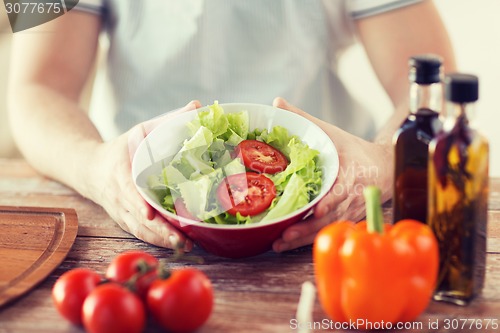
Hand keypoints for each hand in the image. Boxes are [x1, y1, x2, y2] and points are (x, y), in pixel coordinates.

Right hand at [83, 101, 200, 249]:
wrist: (88, 167)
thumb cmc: (121, 148)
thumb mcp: (140, 130)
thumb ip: (168, 120)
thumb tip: (198, 106)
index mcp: (120, 173)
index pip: (129, 191)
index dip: (139, 203)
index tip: (151, 214)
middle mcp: (118, 197)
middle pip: (138, 217)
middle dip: (160, 230)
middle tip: (184, 239)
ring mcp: (120, 211)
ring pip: (140, 230)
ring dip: (161, 241)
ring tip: (185, 246)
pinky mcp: (124, 220)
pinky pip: (139, 233)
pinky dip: (156, 242)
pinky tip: (176, 246)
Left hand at [271, 97, 392, 251]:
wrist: (382, 167)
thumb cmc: (353, 149)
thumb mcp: (331, 132)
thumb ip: (303, 118)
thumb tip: (276, 103)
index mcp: (351, 171)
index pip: (343, 188)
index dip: (332, 199)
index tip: (319, 208)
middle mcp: (352, 195)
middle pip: (330, 215)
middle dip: (308, 227)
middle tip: (285, 234)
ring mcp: (349, 210)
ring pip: (326, 227)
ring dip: (303, 238)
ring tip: (279, 244)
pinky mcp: (344, 219)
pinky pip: (326, 231)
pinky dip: (306, 240)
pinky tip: (286, 244)